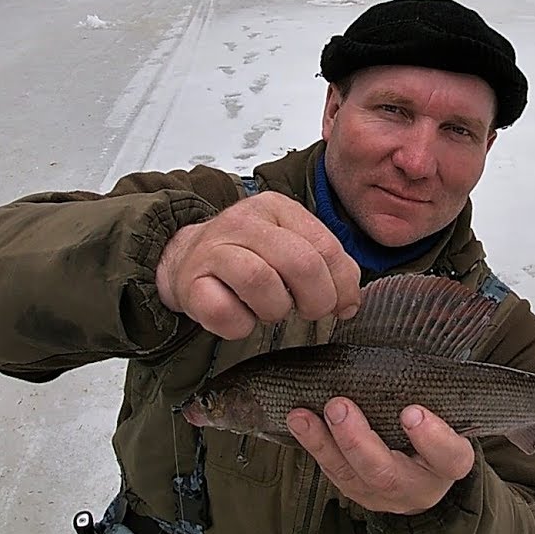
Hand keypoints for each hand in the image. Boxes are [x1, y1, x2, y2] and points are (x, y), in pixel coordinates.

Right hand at [155, 191, 360, 339]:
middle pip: (300, 262)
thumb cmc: (246, 257)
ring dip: (275, 309)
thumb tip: (350, 301)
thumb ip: (327, 265)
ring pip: (261, 281)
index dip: (342, 284)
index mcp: (277, 208)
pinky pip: (225, 311)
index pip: (325, 246)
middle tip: (310, 311)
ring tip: (270, 309)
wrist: (185, 258)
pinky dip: (240, 324)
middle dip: (316, 299)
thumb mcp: (290, 246)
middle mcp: (244, 222)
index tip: (343, 305)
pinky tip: (242, 317)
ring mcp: (213, 250)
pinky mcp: (190, 282)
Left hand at [286, 398, 475, 515]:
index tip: (411, 412)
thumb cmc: (436, 432)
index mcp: (449, 464)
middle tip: (339, 407)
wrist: (422, 470)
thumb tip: (415, 346)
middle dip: (358, 441)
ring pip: (351, 476)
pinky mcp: (356, 491)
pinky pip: (332, 472)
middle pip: (387, 473)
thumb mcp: (447, 414)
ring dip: (323, 443)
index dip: (432, 438)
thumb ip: (433, 393)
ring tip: (302, 416)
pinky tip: (299, 422)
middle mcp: (417, 486)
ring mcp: (383, 494)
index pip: (449, 456)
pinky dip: (314, 445)